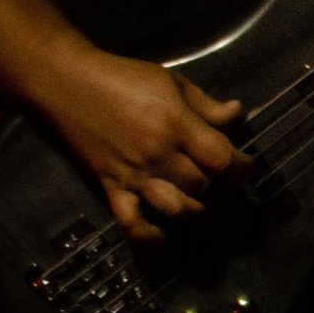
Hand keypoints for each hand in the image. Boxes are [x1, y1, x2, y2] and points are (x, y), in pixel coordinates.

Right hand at [43, 52, 242, 241]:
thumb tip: (237, 114)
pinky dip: (149, 236)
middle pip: (204, 185)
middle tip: (223, 179)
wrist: (66, 82)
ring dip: (194, 208)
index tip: (248, 166)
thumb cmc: (121, 76)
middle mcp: (156, 153)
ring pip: (176, 208)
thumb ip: (205, 104)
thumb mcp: (170, 81)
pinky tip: (163, 235)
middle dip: (221, 185)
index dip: (242, 166)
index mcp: (174, 123)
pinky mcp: (110, 186)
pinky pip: (131, 223)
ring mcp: (132, 174)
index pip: (221, 159)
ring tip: (198, 197)